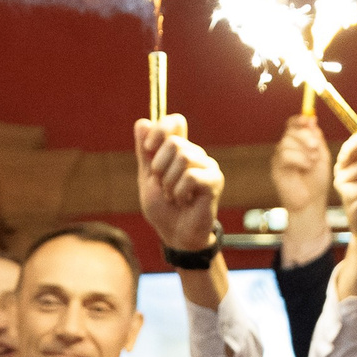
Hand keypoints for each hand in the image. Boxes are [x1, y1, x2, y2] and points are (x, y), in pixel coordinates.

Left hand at [135, 116, 225, 255]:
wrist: (175, 235)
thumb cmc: (163, 209)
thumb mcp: (147, 178)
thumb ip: (145, 153)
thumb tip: (142, 123)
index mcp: (180, 150)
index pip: (175, 122)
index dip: (160, 129)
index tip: (148, 148)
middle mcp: (196, 154)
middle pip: (174, 142)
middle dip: (159, 168)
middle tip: (163, 187)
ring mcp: (208, 166)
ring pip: (183, 158)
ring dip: (169, 182)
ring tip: (173, 196)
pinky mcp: (214, 181)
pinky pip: (191, 176)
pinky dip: (179, 192)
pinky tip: (184, 201)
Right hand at [272, 115, 334, 267]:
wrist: (310, 204)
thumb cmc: (317, 181)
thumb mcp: (321, 156)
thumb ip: (316, 138)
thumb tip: (311, 119)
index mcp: (297, 143)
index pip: (293, 123)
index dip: (300, 119)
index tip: (310, 120)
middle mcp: (286, 148)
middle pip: (289, 130)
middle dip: (304, 135)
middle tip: (316, 146)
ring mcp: (279, 158)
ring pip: (287, 142)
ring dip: (303, 149)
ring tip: (314, 160)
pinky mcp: (276, 169)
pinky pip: (284, 155)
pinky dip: (298, 159)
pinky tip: (307, 166)